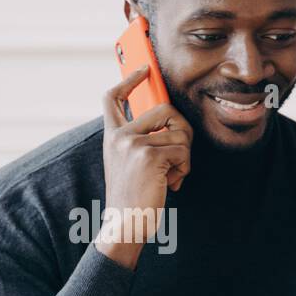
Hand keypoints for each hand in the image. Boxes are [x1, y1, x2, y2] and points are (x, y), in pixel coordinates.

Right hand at [94, 67, 192, 270]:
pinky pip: (183, 151)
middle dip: (181, 131)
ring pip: (179, 133)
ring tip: (168, 176)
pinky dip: (184, 169)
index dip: (129, 79)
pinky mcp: (148, 155)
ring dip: (184, 157)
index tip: (143, 70)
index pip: (112, 98)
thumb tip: (170, 120)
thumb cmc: (132, 198)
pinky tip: (170, 184)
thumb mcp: (128, 163)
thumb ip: (140, 140)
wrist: (125, 225)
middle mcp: (119, 136)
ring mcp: (132, 144)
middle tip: (177, 156)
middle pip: (164, 109)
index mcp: (111, 136)